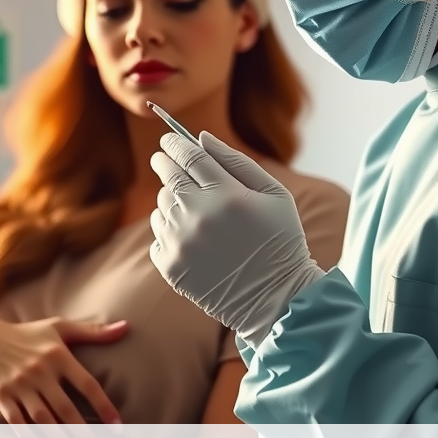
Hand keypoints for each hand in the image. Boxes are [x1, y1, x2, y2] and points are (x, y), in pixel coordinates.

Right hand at [0, 316, 125, 429]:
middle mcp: (40, 370)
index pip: (87, 384)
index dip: (104, 406)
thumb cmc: (27, 334)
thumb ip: (94, 331)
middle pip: (65, 407)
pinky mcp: (1, 394)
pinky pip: (16, 420)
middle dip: (82, 432)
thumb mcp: (59, 327)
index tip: (117, 426)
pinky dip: (28, 437)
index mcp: (58, 355)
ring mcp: (19, 384)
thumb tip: (127, 327)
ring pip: (43, 418)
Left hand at [149, 131, 324, 347]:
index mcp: (227, 196)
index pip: (189, 156)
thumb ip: (237, 161)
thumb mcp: (274, 195)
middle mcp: (198, 216)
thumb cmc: (280, 241)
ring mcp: (181, 243)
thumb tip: (201, 138)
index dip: (175, 143)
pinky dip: (168, 229)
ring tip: (195, 210)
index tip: (168, 138)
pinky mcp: (171, 266)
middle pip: (168, 176)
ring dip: (171, 199)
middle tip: (164, 159)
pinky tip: (192, 237)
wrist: (276, 299)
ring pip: (161, 204)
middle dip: (164, 162)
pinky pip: (157, 234)